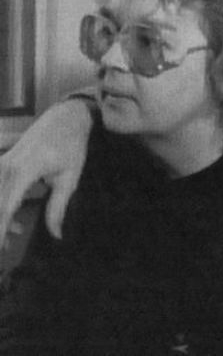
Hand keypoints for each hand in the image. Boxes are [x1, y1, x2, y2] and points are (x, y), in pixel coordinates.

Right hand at [0, 99, 92, 247]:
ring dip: (2, 218)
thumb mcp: (70, 178)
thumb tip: (55, 234)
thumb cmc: (71, 147)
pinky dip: (3, 208)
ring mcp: (0, 163)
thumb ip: (58, 207)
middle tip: (6, 249)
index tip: (1, 249)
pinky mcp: (0, 164)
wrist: (65, 118)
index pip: (5, 206)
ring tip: (16, 235)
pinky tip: (14, 224)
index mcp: (23, 170)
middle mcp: (5, 166)